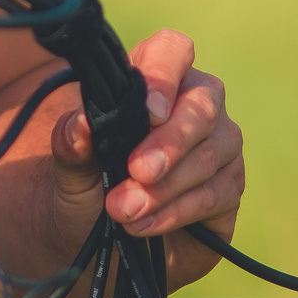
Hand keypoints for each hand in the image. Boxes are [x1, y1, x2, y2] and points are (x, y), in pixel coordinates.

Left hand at [50, 29, 243, 279]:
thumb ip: (71, 142)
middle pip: (201, 107)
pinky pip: (214, 195)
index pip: (173, 51)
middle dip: (169, 142)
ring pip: (208, 156)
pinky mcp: (229, 189)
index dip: (164, 74)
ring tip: (124, 210)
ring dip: (164, 188)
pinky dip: (175, 211)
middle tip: (136, 171)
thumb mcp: (68, 167)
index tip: (149, 112)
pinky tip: (144, 224)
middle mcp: (196, 104)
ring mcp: (220, 146)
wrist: (102, 246)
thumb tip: (81, 124)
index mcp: (155, 80)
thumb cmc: (88, 188)